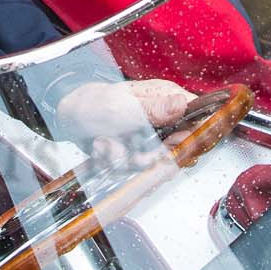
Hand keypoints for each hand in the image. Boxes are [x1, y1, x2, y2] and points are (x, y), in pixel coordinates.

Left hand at [55, 79, 194, 161]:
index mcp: (167, 98)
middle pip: (181, 148)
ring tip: (106, 143)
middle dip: (150, 156)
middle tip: (129, 149)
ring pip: (157, 164)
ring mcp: (153, 139)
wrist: (71, 120)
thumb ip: (154, 109)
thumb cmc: (96, 104)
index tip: (170, 144)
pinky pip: (138, 171)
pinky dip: (117, 163)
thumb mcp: (124, 107)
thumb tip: (182, 103)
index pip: (199, 118)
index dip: (191, 136)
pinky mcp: (141, 154)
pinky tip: (103, 148)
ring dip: (126, 159)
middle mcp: (165, 119)